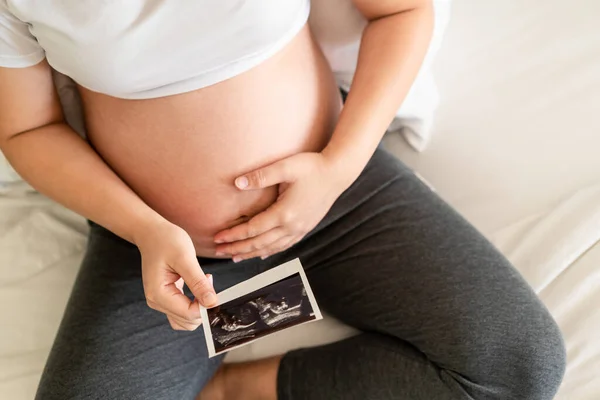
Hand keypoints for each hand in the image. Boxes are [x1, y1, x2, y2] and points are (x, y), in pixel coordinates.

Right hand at [135, 219, 217, 330]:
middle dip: (203, 305)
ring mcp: (160, 301)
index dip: (205, 304)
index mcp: (158, 294)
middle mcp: (156, 302)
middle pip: (188, 321)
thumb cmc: (166, 241)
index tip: (210, 281)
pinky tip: (198, 286)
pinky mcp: (166, 298)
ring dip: (199, 307)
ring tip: (202, 282)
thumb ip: (198, 282)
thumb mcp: (185, 258)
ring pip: (186, 320)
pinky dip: (194, 304)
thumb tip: (211, 303)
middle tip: (206, 279)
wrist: (152, 233)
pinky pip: (183, 311)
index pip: (189, 313)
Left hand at [214, 152, 348, 260]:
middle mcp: (292, 226)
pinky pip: (284, 246)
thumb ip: (261, 175)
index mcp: (285, 213)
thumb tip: (237, 182)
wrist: (337, 173)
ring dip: (251, 253)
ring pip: (271, 248)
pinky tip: (261, 254)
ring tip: (235, 257)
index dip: (234, 235)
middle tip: (219, 252)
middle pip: (259, 243)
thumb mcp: (286, 167)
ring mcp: (300, 229)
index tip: (217, 238)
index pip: (253, 229)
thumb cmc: (312, 167)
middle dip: (238, 248)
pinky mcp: (305, 228)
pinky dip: (269, 251)